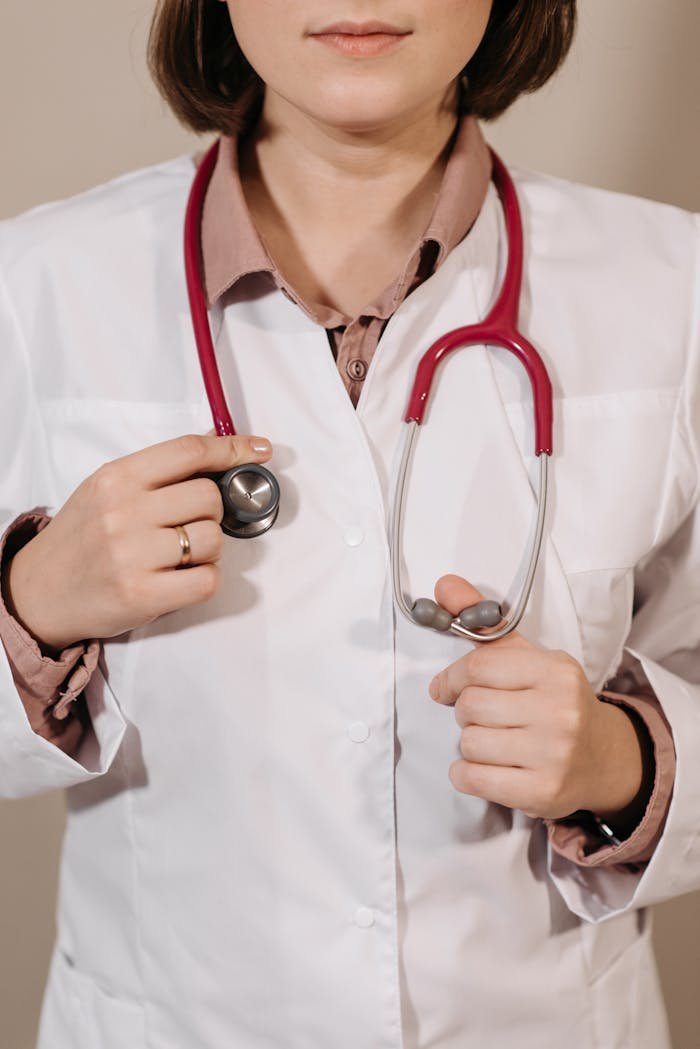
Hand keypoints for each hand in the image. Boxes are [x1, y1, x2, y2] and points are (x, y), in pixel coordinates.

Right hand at [3, 432, 272, 652]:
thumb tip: (217, 446)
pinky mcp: (142, 594)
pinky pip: (208, 580)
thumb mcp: (107, 489)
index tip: (260, 451)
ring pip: (213, 539)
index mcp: (116, 477)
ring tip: (178, 556)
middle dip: (212, 512)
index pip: (189, 451)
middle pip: (209, 497)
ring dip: (208, 550)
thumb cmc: (82, 538)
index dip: (233, 449)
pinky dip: (204, 580)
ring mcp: (132, 554)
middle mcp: (123, 511)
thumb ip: (157, 471)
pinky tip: (180, 579)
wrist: (39, 592)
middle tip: (189, 525)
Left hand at [428, 575, 647, 822]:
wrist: (602, 758)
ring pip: (469, 743)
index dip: (452, 678)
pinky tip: (484, 767)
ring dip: (470, 744)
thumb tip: (443, 585)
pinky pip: (473, 779)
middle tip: (485, 717)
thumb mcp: (528, 657)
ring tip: (494, 742)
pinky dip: (466, 774)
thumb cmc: (554, 703)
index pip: (478, 666)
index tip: (448, 687)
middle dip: (467, 712)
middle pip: (470, 706)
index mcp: (555, 671)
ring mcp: (553, 754)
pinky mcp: (542, 792)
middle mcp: (560, 711)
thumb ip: (484, 621)